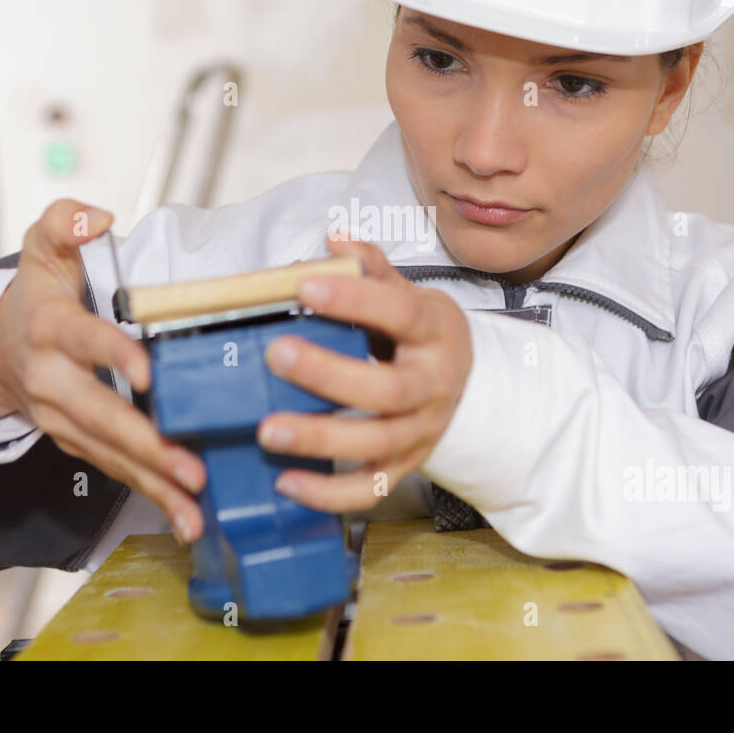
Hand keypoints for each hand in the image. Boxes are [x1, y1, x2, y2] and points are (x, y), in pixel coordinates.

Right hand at [0, 199, 206, 543]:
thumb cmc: (36, 295)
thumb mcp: (40, 246)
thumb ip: (63, 221)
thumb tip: (98, 217)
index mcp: (51, 327)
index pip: (83, 339)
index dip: (112, 354)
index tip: (147, 373)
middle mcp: (53, 379)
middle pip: (99, 414)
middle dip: (145, 443)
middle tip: (189, 464)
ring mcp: (64, 418)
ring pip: (109, 453)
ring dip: (153, 482)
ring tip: (194, 504)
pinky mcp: (78, 442)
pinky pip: (116, 471)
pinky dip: (151, 496)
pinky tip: (187, 519)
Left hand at [256, 236, 472, 511]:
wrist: (465, 384)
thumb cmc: (420, 334)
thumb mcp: (408, 294)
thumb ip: (372, 269)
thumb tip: (335, 238)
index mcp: (435, 332)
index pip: (401, 314)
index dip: (356, 299)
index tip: (307, 286)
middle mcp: (433, 386)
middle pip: (387, 390)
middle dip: (328, 374)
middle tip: (276, 354)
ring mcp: (421, 432)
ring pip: (375, 444)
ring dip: (320, 440)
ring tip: (268, 430)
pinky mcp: (405, 467)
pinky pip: (369, 490)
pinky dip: (328, 494)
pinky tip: (286, 483)